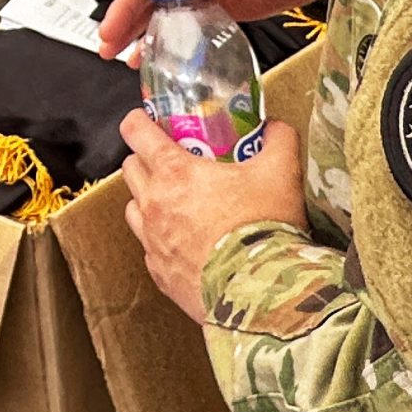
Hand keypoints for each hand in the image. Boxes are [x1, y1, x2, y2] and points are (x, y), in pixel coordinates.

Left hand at [120, 110, 307, 320]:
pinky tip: (186, 240)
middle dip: (145, 159)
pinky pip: (149, 247)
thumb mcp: (280, 173)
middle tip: (171, 161)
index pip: (136, 132)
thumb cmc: (263, 227)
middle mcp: (154, 204)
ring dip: (147, 199)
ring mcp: (152, 241)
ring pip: (132, 208)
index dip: (138, 121)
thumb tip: (276, 128)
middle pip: (130, 168)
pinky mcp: (159, 273)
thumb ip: (279, 141)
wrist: (260, 291)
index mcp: (175, 172)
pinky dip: (161, 238)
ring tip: (176, 202)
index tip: (146, 121)